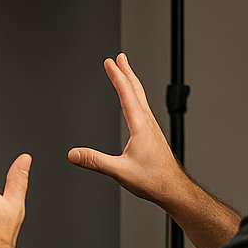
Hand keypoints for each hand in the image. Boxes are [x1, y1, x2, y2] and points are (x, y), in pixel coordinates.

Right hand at [67, 54, 188, 208]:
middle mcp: (148, 123)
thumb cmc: (153, 180)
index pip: (127, 94)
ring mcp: (152, 128)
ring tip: (126, 73)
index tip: (110, 62)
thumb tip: (74, 154)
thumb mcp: (119, 171)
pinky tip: (134, 103)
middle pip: (137, 90)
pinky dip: (136, 97)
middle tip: (120, 58)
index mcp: (140, 126)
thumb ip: (95, 161)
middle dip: (127, 72)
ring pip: (141, 98)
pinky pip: (143, 109)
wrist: (173, 189)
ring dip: (132, 83)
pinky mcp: (152, 135)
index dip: (117, 76)